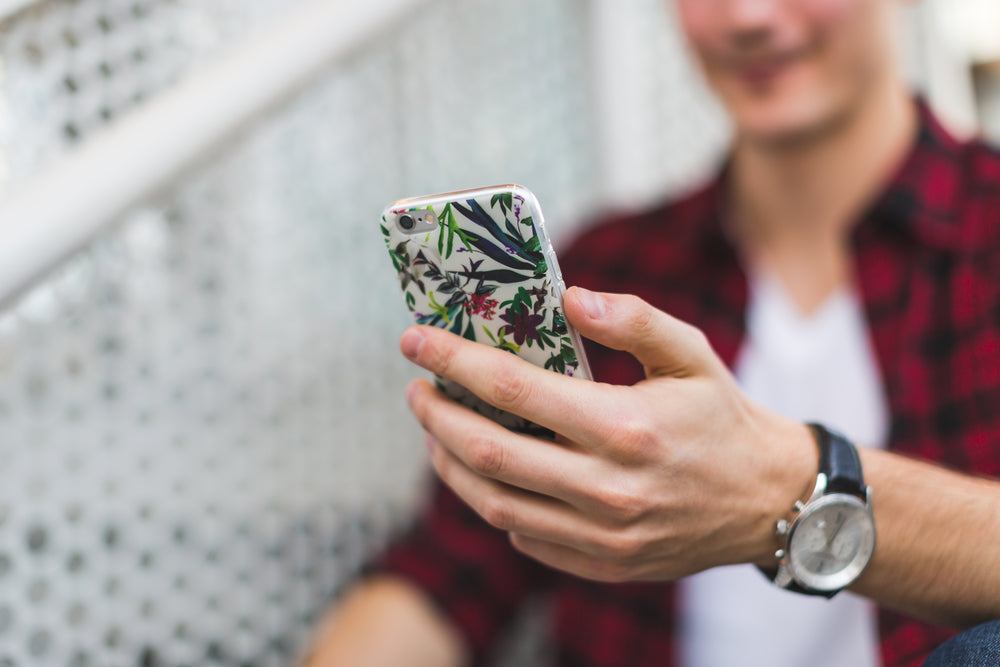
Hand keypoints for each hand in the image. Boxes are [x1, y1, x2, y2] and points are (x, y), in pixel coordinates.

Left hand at [401, 286, 816, 582]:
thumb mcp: (690, 354)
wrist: (767, 500)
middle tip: (417, 389)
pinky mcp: (602, 563)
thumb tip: (567, 298)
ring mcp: (603, 536)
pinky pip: (524, 536)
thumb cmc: (721, 417)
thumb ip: (631, 319)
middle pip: (487, 451)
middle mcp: (609, 488)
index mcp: (626, 427)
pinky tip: (485, 472)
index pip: (513, 388)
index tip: (417, 341)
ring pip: (494, 501)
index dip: (454, 360)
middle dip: (435, 415)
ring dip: (450, 462)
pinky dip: (492, 500)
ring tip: (436, 431)